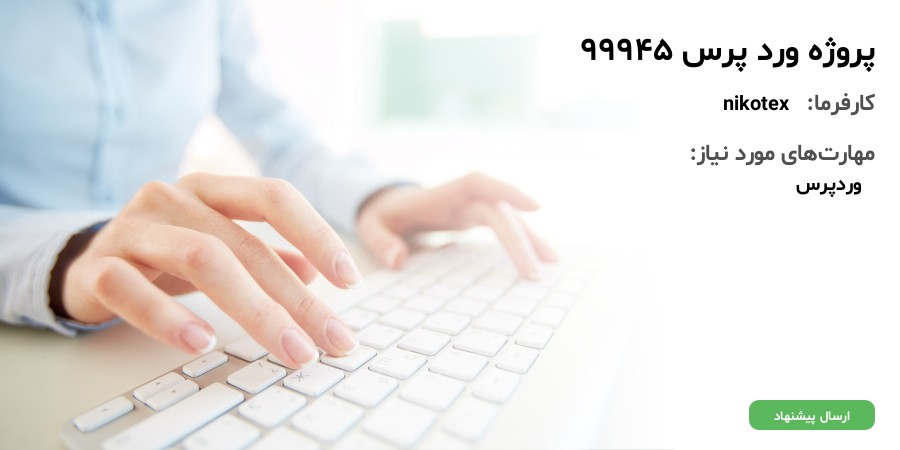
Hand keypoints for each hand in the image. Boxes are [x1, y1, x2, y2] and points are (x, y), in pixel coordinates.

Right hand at [61, 173, 360, 366]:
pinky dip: (169, 318)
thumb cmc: (165, 253)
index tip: (350, 279)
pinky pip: (132, 288)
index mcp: (210, 190)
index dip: (317, 233)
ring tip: (287, 348)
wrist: (84, 262)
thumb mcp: (219, 247)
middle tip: (329, 338)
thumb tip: (316, 273)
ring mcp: (133, 228)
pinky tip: (202, 342)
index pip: (274, 197)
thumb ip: (265, 254)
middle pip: (245, 244)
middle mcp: (172, 198)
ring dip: (253, 309)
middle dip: (296, 298)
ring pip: (200, 259)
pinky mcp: (98, 266)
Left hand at [356, 172, 557, 277]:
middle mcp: (463, 197)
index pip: (479, 184)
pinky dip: (522, 241)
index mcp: (441, 194)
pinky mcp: (476, 218)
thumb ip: (380, 241)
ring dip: (531, 238)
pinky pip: (505, 226)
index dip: (507, 191)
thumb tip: (398, 259)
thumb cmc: (382, 214)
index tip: (536, 207)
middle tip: (535, 273)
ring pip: (509, 218)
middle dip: (520, 239)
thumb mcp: (370, 226)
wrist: (387, 204)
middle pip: (499, 211)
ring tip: (553, 262)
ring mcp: (472, 207)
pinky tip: (540, 258)